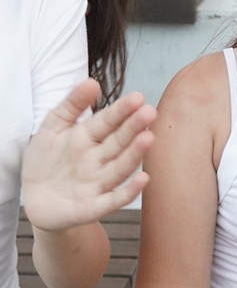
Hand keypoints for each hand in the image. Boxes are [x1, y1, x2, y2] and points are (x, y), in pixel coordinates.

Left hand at [22, 79, 156, 231]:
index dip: (121, 110)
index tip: (138, 97)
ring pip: (119, 167)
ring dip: (134, 154)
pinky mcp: (95, 206)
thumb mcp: (52, 127)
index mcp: (87, 138)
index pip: (107, 122)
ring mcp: (98, 183)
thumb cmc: (45, 162)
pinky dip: (128, 191)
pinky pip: (114, 199)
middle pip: (118, 142)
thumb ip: (71, 105)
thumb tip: (92, 81)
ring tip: (148, 138)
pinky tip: (142, 179)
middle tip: (150, 113)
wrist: (35, 200)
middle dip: (133, 128)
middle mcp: (98, 160)